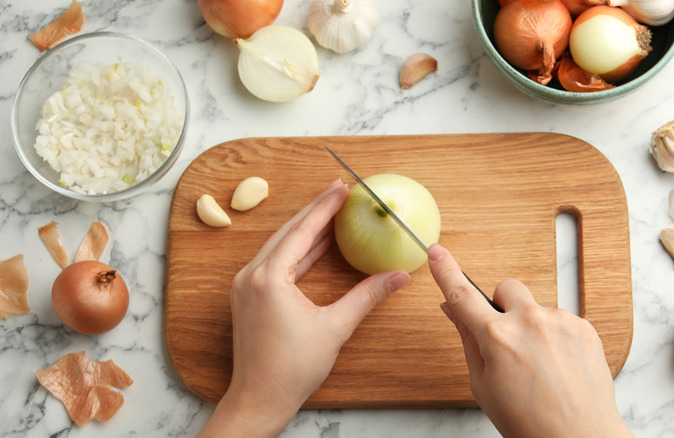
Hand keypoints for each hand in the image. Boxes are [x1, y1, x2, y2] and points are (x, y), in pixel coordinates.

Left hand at [200, 179, 410, 436]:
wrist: (259, 399)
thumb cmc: (292, 368)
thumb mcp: (335, 328)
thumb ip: (367, 296)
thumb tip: (398, 276)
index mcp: (269, 278)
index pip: (302, 231)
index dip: (325, 208)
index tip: (342, 188)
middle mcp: (251, 275)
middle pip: (288, 231)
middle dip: (315, 211)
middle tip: (338, 192)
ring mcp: (246, 286)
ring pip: (279, 245)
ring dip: (305, 229)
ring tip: (331, 214)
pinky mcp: (248, 296)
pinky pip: (274, 262)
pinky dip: (296, 251)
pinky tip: (315, 246)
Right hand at [427, 244, 632, 437]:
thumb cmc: (529, 421)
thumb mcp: (483, 385)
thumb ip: (468, 340)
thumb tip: (453, 309)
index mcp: (497, 338)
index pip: (462, 295)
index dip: (445, 271)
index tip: (436, 252)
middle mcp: (529, 322)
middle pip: (506, 288)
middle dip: (503, 307)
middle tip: (507, 339)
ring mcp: (560, 321)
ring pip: (536, 308)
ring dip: (533, 326)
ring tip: (541, 366)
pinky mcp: (584, 327)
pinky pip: (560, 320)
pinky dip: (556, 337)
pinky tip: (559, 366)